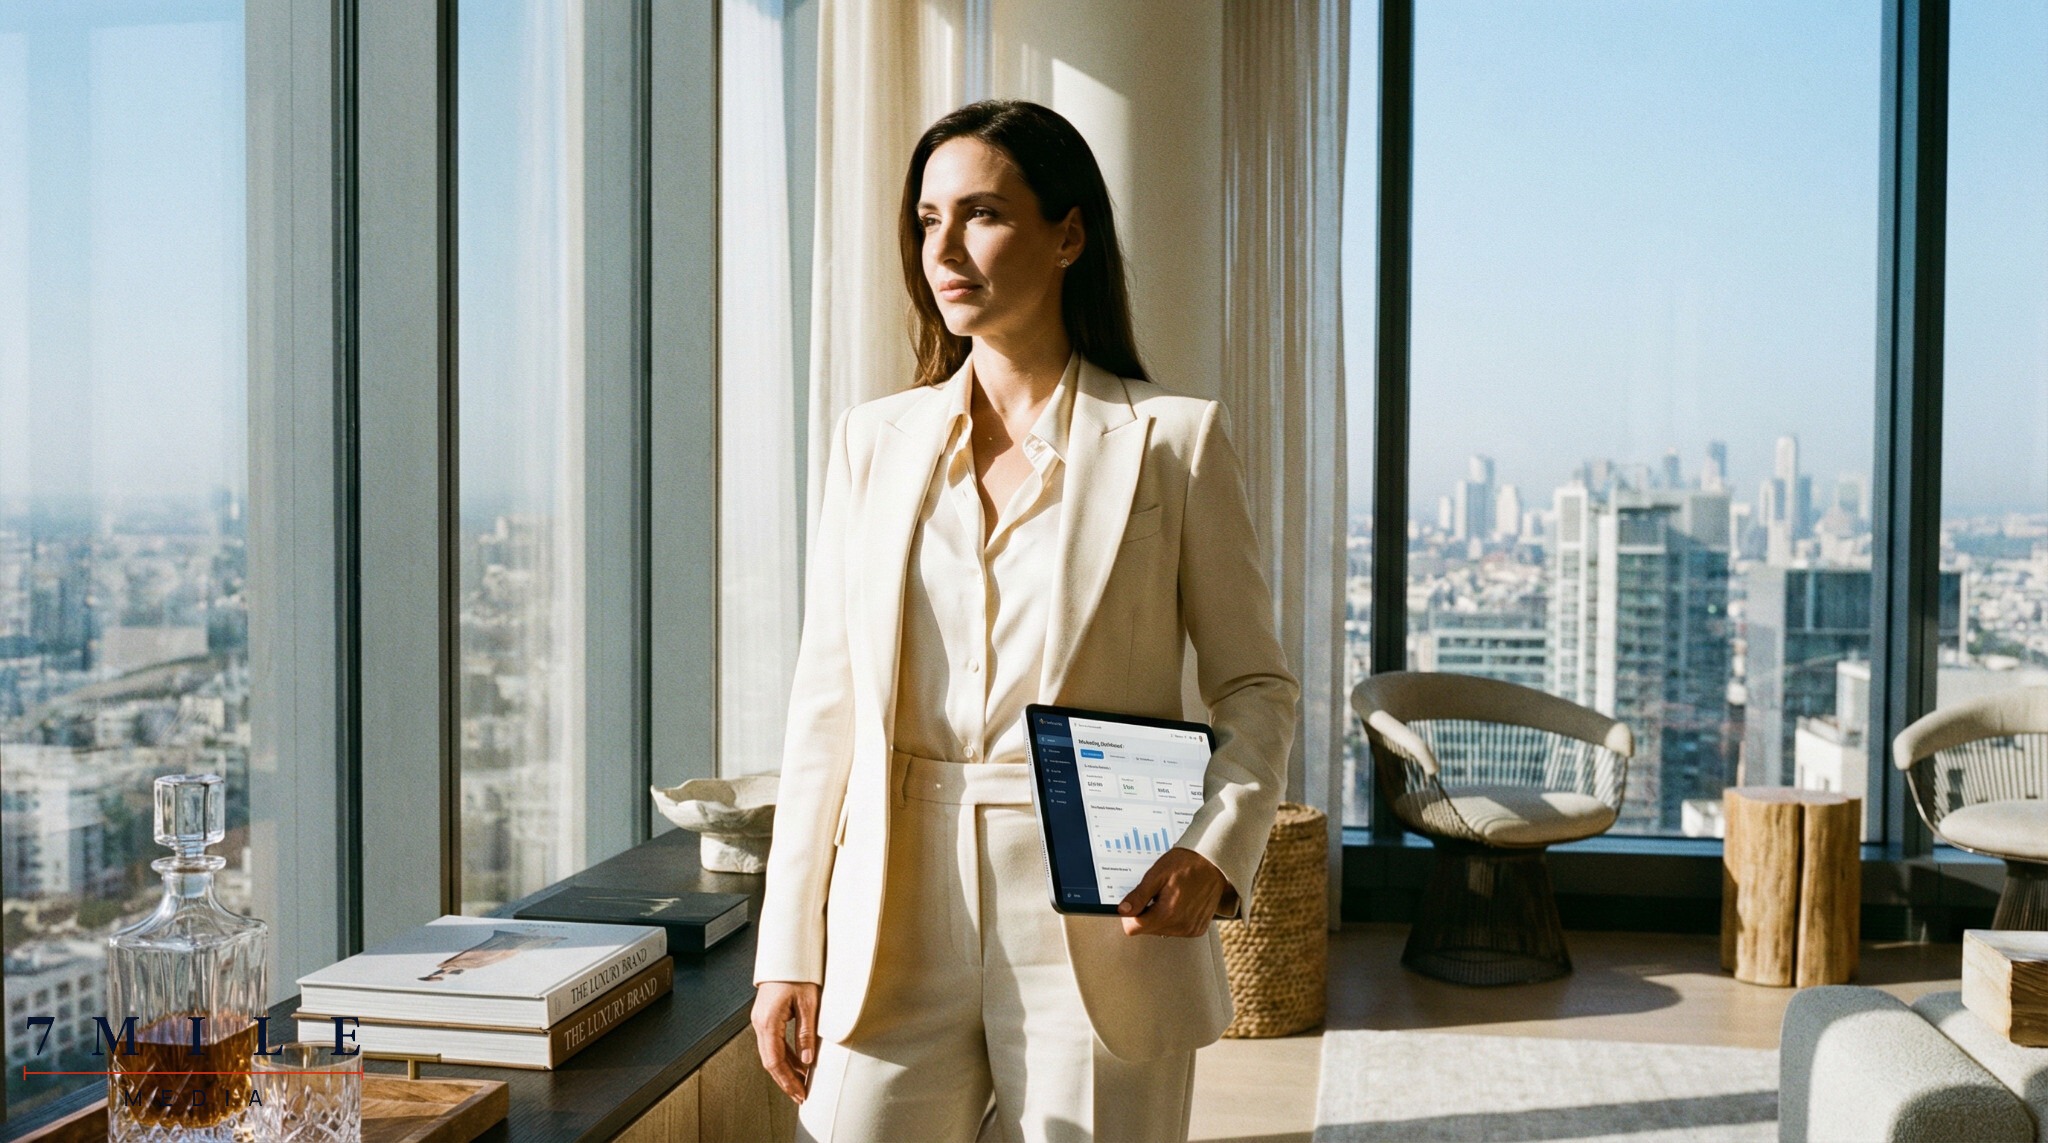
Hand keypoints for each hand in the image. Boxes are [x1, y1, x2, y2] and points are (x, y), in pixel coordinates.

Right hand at [751, 981, 820, 1102]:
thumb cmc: (798, 974)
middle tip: (801, 1097)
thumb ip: (806, 1032)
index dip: (787, 1080)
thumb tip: (807, 1061)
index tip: (800, 1094)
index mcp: (767, 1022)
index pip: (774, 1061)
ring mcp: (761, 1021)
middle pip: (770, 1061)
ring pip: (771, 1054)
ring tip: (803, 1084)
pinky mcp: (766, 1018)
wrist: (787, 955)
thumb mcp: (808, 1003)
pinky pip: (774, 1043)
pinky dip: (786, 1057)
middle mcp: (760, 1023)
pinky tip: (799, 1065)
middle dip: (786, 1081)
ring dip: (787, 1070)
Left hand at [1118, 847, 1234, 936]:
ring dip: (1160, 916)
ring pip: (1160, 931)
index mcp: (1168, 913)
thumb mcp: (1157, 874)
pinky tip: (1180, 902)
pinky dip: (1173, 918)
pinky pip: (1176, 930)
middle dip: (1146, 913)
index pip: (1134, 928)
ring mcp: (1190, 929)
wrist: (1214, 862)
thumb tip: (1123, 910)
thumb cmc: (1187, 863)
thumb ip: (1139, 895)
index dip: (1129, 915)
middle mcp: (1180, 926)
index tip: (1135, 903)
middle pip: (1147, 930)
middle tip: (1156, 894)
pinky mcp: (1198, 929)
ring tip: (1170, 896)